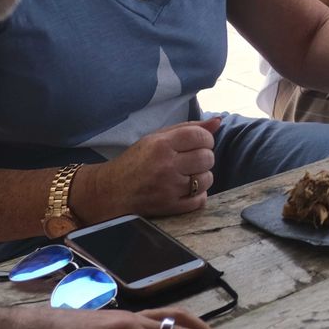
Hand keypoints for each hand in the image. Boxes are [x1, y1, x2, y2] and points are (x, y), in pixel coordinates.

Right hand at [94, 118, 221, 217]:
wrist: (111, 191)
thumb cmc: (136, 161)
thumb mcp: (157, 138)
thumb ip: (188, 128)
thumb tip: (218, 121)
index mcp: (161, 145)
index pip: (200, 136)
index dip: (206, 139)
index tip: (199, 143)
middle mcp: (166, 166)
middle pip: (207, 157)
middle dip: (204, 157)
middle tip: (192, 160)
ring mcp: (168, 188)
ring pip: (207, 179)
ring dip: (202, 176)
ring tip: (188, 175)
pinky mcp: (170, 207)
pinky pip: (200, 200)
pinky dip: (198, 195)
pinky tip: (186, 189)